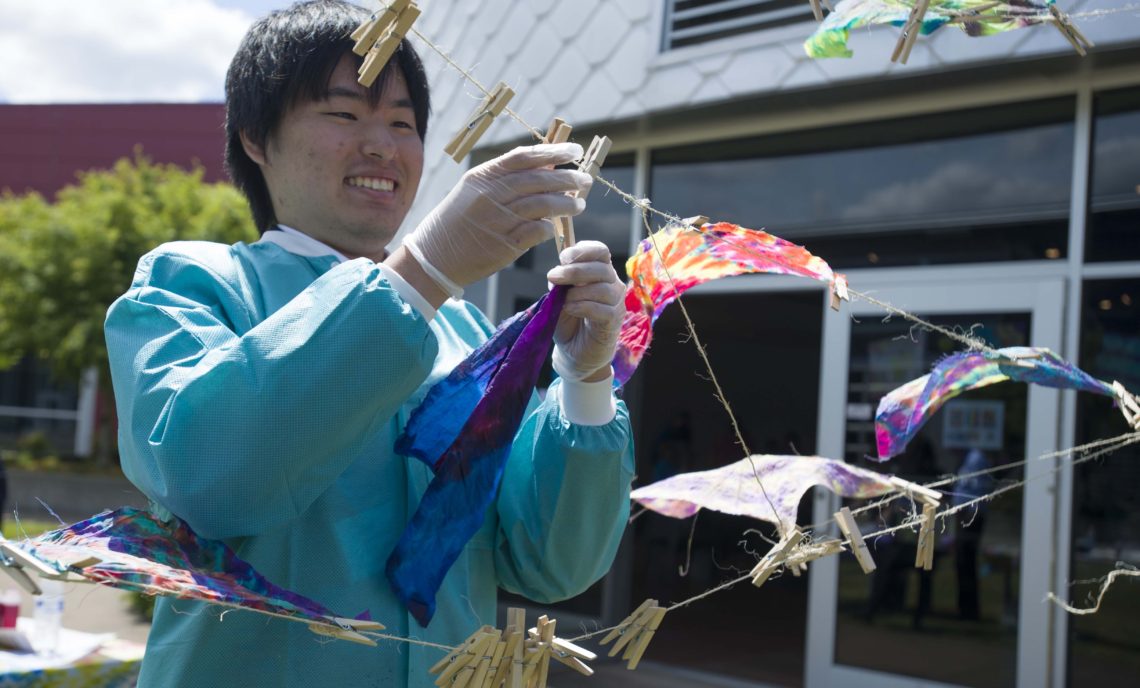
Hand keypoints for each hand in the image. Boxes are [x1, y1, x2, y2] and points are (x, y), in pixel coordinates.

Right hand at [403, 143, 590, 293]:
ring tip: (579, 205)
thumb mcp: (473, 191)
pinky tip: (555, 227)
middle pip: (538, 180)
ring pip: (542, 205)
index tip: (574, 151)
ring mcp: (497, 220)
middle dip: (566, 179)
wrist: (434, 257)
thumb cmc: (457, 222)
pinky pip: (536, 231)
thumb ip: (505, 179)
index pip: (524, 158)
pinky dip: (549, 227)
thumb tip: (544, 166)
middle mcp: (490, 195)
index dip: (552, 152)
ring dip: (565, 204)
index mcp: (482, 177)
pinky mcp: (504, 245)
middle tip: (585, 180)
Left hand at [547, 241, 625, 381]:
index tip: (563, 258)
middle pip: (601, 268)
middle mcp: (612, 284)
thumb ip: (560, 284)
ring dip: (577, 292)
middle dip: (574, 270)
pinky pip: (603, 309)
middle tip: (553, 276)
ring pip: (603, 289)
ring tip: (562, 300)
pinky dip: (583, 306)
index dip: (583, 251)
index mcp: (599, 272)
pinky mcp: (614, 321)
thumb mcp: (559, 297)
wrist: (574, 351)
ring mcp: (616, 303)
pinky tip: (570, 309)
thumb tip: (556, 275)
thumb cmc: (569, 321)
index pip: (600, 251)